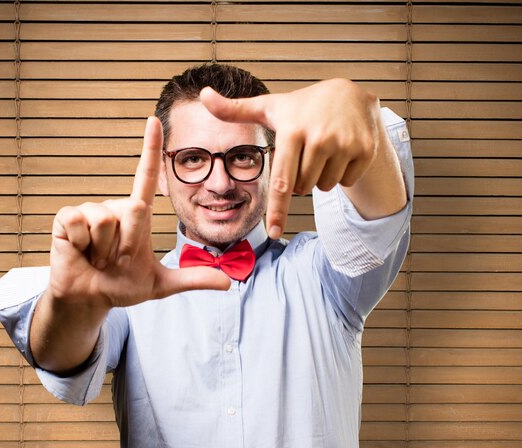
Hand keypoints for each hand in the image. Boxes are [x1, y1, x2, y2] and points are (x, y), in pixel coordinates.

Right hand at [48, 116, 230, 311]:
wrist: (90, 299)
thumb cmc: (121, 286)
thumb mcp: (161, 284)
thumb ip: (193, 278)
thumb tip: (228, 282)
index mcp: (136, 215)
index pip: (146, 176)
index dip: (150, 149)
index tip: (154, 120)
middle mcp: (115, 207)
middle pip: (133, 210)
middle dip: (127, 245)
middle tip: (116, 260)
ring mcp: (90, 210)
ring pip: (106, 220)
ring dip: (104, 249)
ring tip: (98, 258)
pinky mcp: (67, 217)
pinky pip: (81, 224)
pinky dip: (83, 245)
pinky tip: (80, 252)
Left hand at [200, 79, 380, 237]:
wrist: (351, 94)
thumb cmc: (302, 107)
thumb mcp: (270, 107)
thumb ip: (234, 109)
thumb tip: (202, 96)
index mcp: (292, 131)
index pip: (282, 181)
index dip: (277, 210)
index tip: (273, 232)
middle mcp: (320, 137)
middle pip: (303, 188)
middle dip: (300, 179)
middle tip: (305, 153)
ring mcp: (345, 144)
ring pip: (324, 187)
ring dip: (320, 177)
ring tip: (324, 150)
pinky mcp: (365, 151)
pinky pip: (345, 182)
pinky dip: (341, 173)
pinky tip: (341, 151)